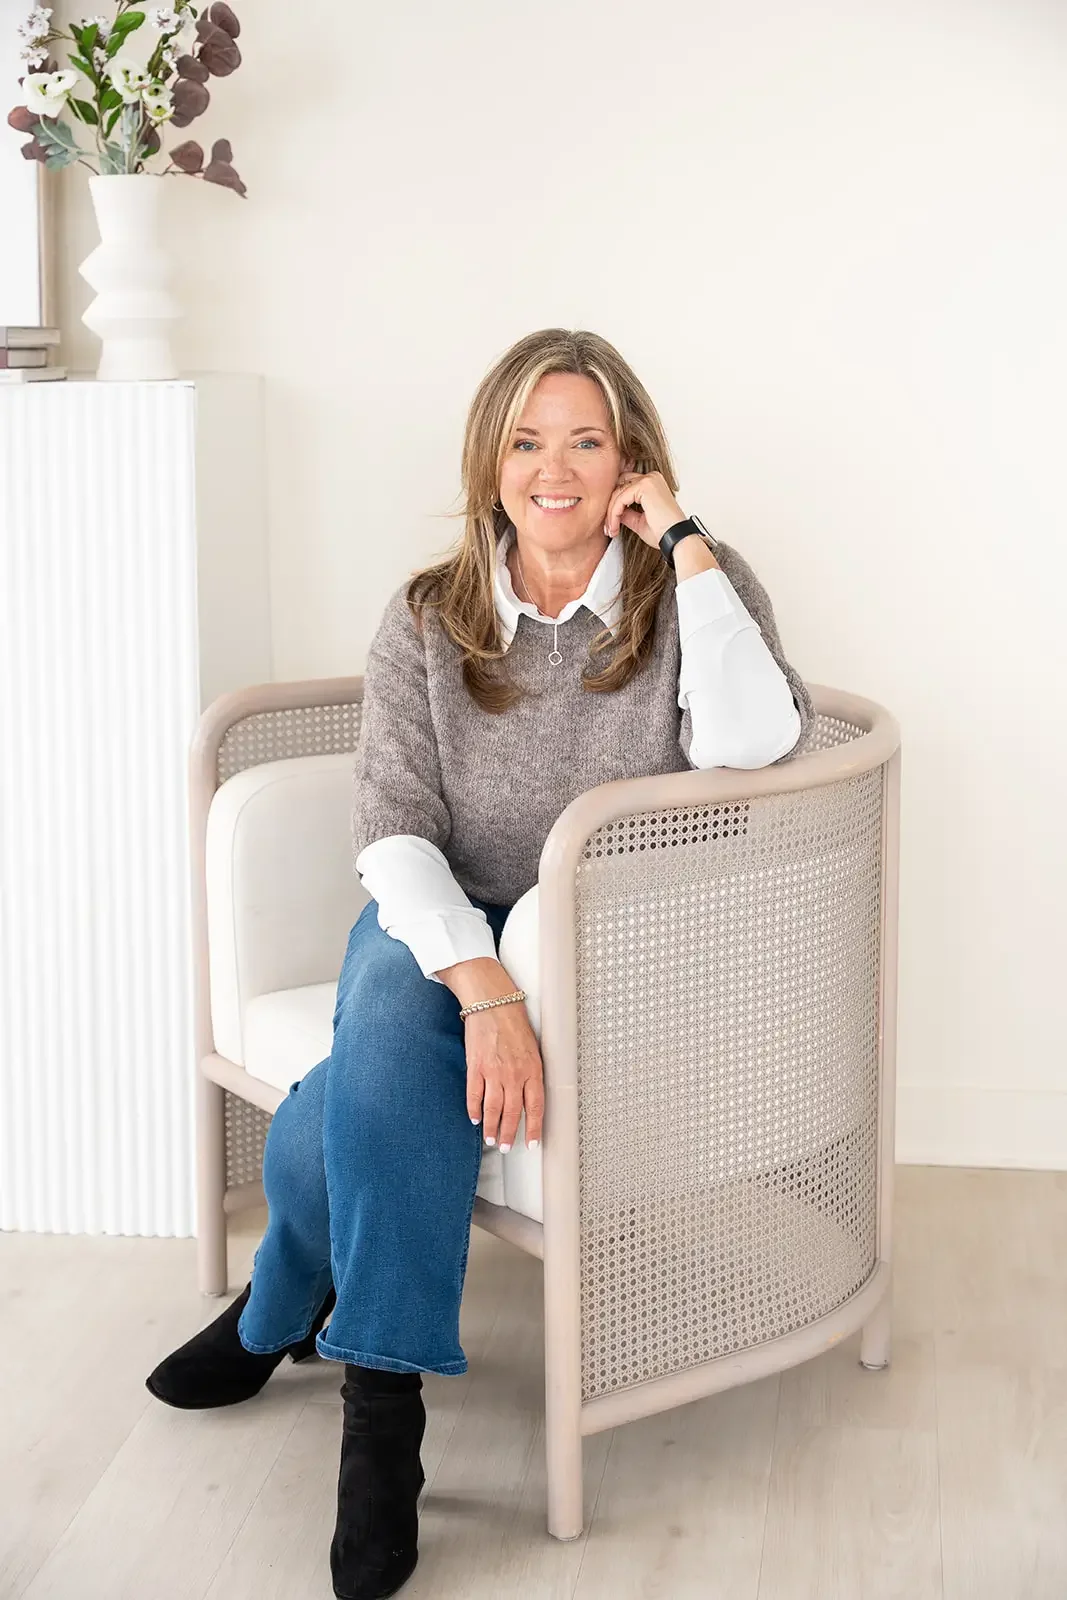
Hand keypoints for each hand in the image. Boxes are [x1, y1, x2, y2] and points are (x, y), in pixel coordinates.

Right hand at [464, 1000, 544, 1152]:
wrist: (492, 1003)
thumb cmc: (513, 1023)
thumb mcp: (532, 1049)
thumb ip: (530, 1073)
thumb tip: (527, 1096)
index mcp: (532, 1069)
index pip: (535, 1107)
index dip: (534, 1129)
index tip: (532, 1143)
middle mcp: (514, 1074)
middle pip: (512, 1113)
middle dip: (510, 1134)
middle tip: (507, 1147)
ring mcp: (493, 1072)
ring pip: (493, 1109)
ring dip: (492, 1127)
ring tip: (491, 1139)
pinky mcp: (475, 1067)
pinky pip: (474, 1095)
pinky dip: (474, 1110)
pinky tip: (475, 1119)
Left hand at [604, 470, 685, 550]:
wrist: (675, 540)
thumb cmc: (663, 533)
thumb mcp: (638, 521)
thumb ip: (626, 512)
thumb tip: (612, 511)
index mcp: (653, 483)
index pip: (626, 487)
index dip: (615, 505)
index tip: (611, 524)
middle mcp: (651, 478)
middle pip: (619, 487)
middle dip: (610, 508)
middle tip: (608, 528)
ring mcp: (648, 480)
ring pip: (617, 493)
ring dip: (610, 514)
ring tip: (611, 531)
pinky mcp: (644, 486)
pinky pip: (620, 498)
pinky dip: (614, 514)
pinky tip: (614, 527)